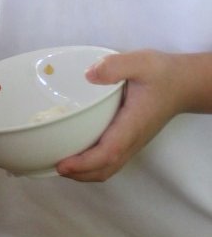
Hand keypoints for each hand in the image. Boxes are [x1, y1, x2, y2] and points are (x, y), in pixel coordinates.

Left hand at [55, 51, 193, 182]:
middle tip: (51, 166)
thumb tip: (89, 75)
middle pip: (105, 169)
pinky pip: (111, 159)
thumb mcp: (140, 62)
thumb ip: (115, 66)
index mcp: (132, 125)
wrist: (184, 83)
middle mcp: (132, 140)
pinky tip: (77, 151)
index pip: (107, 153)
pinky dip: (92, 164)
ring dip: (85, 172)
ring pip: (108, 167)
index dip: (84, 163)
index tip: (62, 165)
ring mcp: (133, 142)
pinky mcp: (131, 139)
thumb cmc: (162, 74)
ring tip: (60, 163)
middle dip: (79, 174)